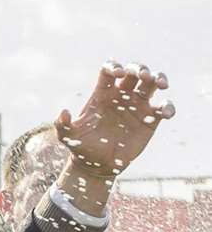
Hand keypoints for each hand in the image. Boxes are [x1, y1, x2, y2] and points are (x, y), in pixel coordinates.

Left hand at [55, 62, 173, 181]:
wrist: (98, 164)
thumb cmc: (81, 147)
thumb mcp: (68, 136)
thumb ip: (63, 124)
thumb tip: (64, 112)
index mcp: (102, 93)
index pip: (109, 71)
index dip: (114, 67)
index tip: (118, 73)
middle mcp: (121, 95)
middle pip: (134, 71)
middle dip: (140, 68)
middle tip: (144, 75)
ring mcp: (137, 106)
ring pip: (152, 84)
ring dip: (159, 78)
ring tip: (162, 84)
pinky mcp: (151, 119)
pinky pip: (163, 107)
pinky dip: (168, 106)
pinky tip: (166, 113)